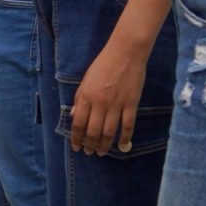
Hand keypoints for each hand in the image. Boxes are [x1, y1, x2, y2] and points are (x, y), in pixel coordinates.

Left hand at [70, 33, 152, 155]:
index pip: (78, 123)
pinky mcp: (131, 104)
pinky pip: (127, 125)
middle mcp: (99, 103)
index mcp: (86, 96)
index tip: (76, 147)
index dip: (76, 138)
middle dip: (89, 145)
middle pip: (93, 131)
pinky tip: (122, 146)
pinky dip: (125, 138)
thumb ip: (80, 99)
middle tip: (89, 152)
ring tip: (101, 152)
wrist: (125, 53)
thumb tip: (74, 117)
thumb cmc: (103, 65)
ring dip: (104, 145)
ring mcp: (116, 104)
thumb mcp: (85, 80)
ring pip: (109, 132)